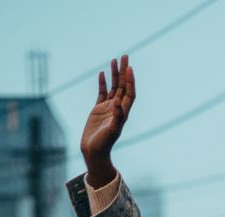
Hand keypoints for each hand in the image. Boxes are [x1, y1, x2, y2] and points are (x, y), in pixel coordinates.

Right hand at [80, 54, 135, 184]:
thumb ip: (117, 117)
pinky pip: (102, 93)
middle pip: (123, 86)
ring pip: (113, 87)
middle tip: (125, 56)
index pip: (129, 93)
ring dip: (114, 74)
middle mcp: (117, 108)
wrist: (93, 152)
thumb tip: (118, 103)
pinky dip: (102, 82)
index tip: (130, 68)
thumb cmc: (104, 144)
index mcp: (123, 113)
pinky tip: (102, 73)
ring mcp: (108, 108)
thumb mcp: (112, 131)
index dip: (130, 81)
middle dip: (124, 71)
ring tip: (114, 59)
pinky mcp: (98, 110)